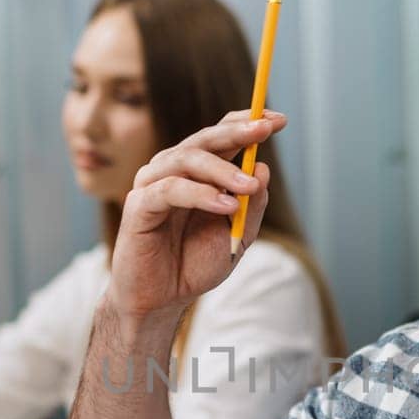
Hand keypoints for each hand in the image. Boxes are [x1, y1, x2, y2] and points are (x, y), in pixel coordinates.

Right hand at [106, 110, 282, 324]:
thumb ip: (252, 204)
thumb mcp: (238, 234)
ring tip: (248, 186)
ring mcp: (153, 184)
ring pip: (187, 159)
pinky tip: (226, 206)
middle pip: (205, 139)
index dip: (247, 122)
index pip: (220, 135)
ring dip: (222, 170)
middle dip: (237, 132)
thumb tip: (263, 167)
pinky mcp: (139, 205)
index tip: (279, 119)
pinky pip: (170, 189)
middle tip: (264, 130)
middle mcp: (173, 170)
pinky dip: (201, 194)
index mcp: (198, 172)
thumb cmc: (195, 264)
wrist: (162, 299)